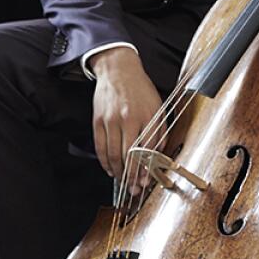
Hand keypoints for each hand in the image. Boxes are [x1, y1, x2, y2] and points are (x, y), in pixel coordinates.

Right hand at [89, 47, 163, 184]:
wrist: (118, 68)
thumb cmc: (140, 88)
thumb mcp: (157, 105)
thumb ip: (160, 129)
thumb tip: (159, 153)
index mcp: (147, 115)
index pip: (147, 150)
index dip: (147, 169)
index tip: (147, 181)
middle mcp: (128, 119)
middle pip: (129, 156)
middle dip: (132, 177)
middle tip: (134, 190)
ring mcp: (111, 120)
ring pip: (113, 155)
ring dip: (118, 173)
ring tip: (123, 182)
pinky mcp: (98, 121)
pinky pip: (100, 147)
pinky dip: (104, 162)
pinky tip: (110, 169)